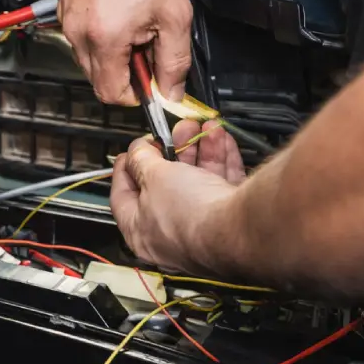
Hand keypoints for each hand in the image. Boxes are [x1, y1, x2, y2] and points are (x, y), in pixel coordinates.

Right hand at [58, 0, 191, 104]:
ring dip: (111, 52)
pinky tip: (117, 11)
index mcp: (104, 40)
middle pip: (98, 78)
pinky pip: (80, 34)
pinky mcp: (64, 6)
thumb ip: (174, 62)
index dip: (136, 94)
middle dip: (124, 72)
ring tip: (133, 24)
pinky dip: (99, 33)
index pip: (112, 94)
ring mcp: (67, 19)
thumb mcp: (174, 18)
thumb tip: (172, 92)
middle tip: (147, 46)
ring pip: (87, 57)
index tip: (151, 82)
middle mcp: (78, 33)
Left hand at [110, 119, 244, 271]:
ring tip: (201, 128)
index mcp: (140, 232)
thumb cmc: (189, 213)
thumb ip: (140, 160)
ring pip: (196, 182)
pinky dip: (221, 160)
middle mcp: (170, 236)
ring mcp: (201, 230)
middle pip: (164, 185)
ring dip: (199, 150)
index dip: (126, 167)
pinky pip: (221, 185)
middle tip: (175, 132)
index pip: (124, 196)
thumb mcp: (153, 176)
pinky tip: (220, 138)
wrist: (240, 229)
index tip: (133, 150)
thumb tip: (136, 151)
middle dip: (172, 151)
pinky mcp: (229, 222)